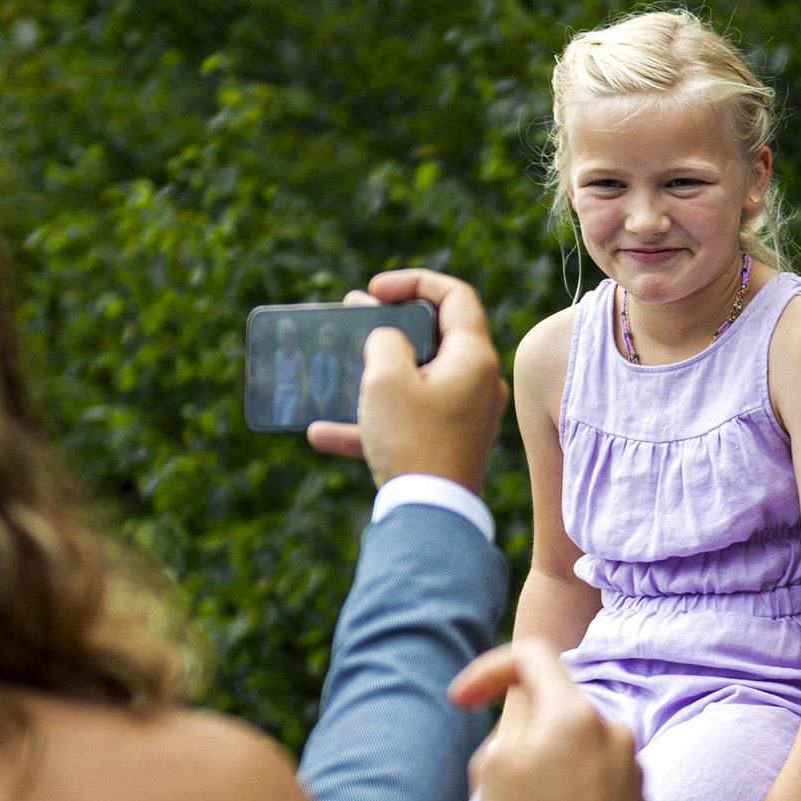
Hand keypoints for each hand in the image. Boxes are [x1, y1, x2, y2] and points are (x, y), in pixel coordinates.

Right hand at [306, 268, 507, 489]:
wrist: (431, 518)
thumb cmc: (412, 441)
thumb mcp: (386, 377)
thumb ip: (385, 340)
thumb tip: (389, 341)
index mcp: (475, 358)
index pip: (455, 296)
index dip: (414, 282)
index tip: (375, 290)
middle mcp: (478, 384)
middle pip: (435, 337)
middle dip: (388, 324)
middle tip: (353, 316)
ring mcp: (465, 417)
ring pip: (416, 381)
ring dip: (374, 371)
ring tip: (335, 361)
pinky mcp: (448, 446)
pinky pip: (408, 423)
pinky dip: (371, 423)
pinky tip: (321, 433)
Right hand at [452, 639, 643, 800]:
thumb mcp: (494, 765)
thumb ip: (510, 714)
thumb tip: (524, 698)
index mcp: (574, 713)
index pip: (532, 656)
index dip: (488, 670)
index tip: (459, 702)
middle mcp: (614, 729)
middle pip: (555, 704)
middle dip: (519, 726)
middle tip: (494, 774)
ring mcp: (632, 767)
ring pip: (576, 742)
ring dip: (547, 758)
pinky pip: (597, 775)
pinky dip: (572, 786)